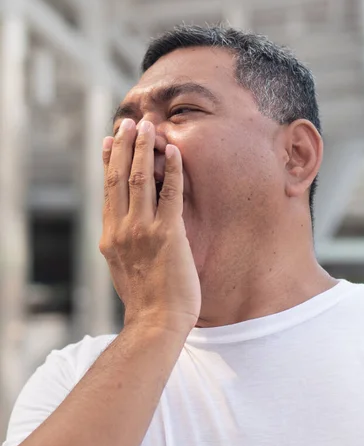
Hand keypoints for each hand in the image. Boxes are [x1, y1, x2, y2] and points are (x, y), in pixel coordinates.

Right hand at [100, 118, 200, 333]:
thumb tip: (121, 230)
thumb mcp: (122, 268)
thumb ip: (120, 244)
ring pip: (140, 179)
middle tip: (128, 122)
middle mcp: (121, 228)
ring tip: (148, 127)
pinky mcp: (168, 234)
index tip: (109, 141)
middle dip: (123, 146)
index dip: (108, 161)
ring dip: (144, 149)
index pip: (107, 189)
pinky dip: (172, 170)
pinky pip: (170, 194)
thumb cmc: (145, 300)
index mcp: (109, 236)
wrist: (155, 323)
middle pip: (118, 177)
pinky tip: (175, 151)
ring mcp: (143, 230)